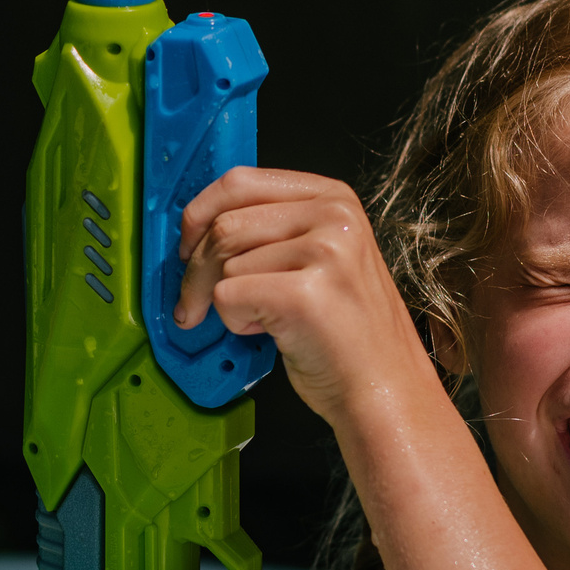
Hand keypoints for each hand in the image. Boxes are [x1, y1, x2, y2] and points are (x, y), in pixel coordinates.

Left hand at [173, 167, 437, 427]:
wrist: (383, 389)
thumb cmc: (345, 332)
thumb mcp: (321, 257)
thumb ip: (273, 231)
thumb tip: (198, 231)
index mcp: (333, 198)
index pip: (240, 181)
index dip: (199, 213)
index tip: (186, 246)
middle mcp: (333, 216)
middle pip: (225, 225)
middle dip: (195, 270)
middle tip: (192, 303)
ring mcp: (323, 252)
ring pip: (225, 264)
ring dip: (226, 302)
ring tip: (265, 320)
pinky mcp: (303, 294)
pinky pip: (228, 296)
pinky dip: (236, 323)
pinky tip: (271, 333)